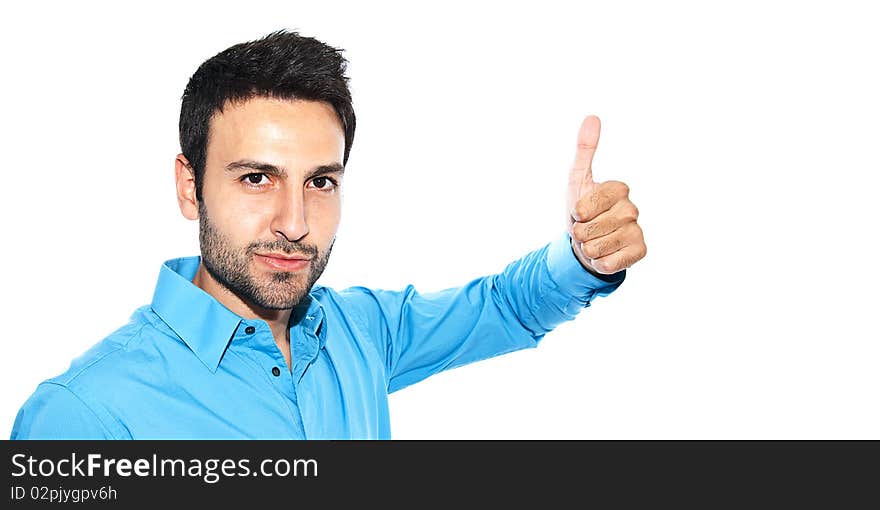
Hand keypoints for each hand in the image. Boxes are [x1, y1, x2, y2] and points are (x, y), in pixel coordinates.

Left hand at [566, 115, 646, 275]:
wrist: (591, 243)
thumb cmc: (583, 211)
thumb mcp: (577, 180)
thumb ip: (585, 150)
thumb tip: (592, 117)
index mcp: (619, 188)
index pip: (583, 207)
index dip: (575, 214)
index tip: (581, 212)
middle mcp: (632, 208)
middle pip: (588, 229)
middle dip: (579, 233)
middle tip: (587, 229)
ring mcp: (638, 231)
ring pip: (596, 248)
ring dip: (588, 249)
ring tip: (594, 242)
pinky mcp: (640, 252)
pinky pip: (609, 263)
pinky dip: (600, 263)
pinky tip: (606, 255)